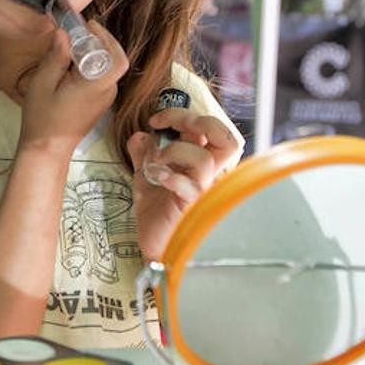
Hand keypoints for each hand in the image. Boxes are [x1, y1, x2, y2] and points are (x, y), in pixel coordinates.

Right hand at [18, 20, 127, 155]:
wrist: (47, 149)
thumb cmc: (43, 120)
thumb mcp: (42, 83)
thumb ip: (56, 56)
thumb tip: (63, 34)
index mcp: (95, 86)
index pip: (116, 57)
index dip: (107, 37)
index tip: (90, 26)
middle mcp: (106, 92)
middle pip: (113, 58)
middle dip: (97, 41)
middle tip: (75, 33)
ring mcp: (105, 98)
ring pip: (106, 66)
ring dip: (92, 53)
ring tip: (70, 48)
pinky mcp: (99, 102)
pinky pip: (100, 76)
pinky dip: (89, 66)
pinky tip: (70, 66)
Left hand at [127, 111, 239, 260]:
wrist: (156, 249)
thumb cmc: (158, 216)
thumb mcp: (145, 179)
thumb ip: (144, 155)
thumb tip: (138, 135)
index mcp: (202, 164)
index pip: (209, 128)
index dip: (183, 115)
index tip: (155, 120)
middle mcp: (211, 176)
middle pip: (226, 138)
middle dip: (198, 122)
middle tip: (170, 127)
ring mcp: (205, 192)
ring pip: (204, 159)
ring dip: (174, 153)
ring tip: (156, 164)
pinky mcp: (194, 209)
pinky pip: (191, 187)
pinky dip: (170, 176)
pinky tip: (156, 177)